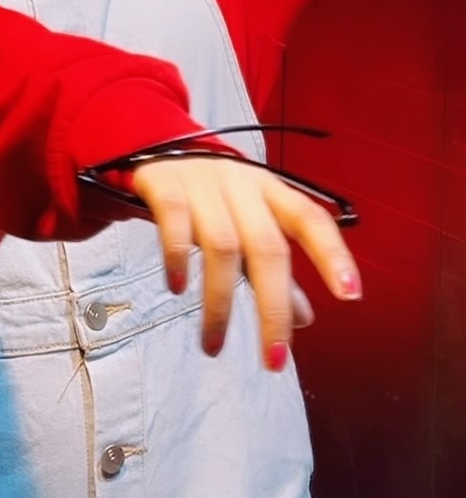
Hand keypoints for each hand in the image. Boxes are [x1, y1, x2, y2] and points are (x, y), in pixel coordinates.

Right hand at [131, 155, 360, 367]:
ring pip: (222, 245)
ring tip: (214, 345)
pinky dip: (178, 257)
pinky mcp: (165, 184)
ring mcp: (203, 183)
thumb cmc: (213, 194)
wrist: (156, 146)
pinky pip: (175, 222)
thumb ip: (274, 269)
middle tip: (274, 361)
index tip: (350, 296)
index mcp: (270, 190)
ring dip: (220, 302)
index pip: (310, 219)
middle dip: (274, 308)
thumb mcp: (247, 221)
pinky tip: (177, 288)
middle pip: (267, 246)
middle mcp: (242, 184)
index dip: (333, 254)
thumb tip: (305, 318)